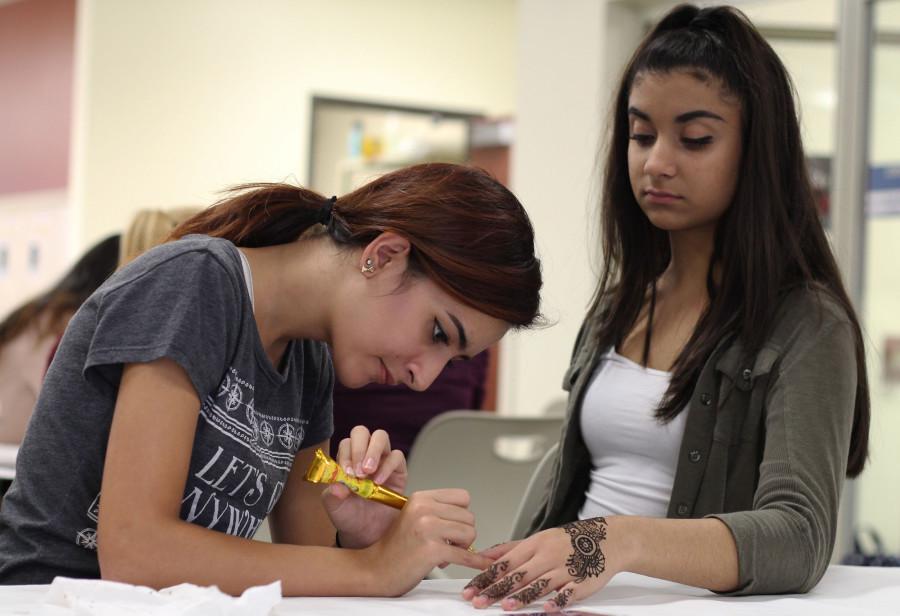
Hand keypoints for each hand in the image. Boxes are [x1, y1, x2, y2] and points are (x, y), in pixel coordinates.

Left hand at [322, 426, 404, 547]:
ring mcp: (382, 460)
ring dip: (373, 451)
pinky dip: (387, 466)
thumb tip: (336, 486)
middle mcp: (364, 455)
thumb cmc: (350, 517)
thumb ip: (332, 496)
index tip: (347, 473)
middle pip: (361, 432)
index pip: (346, 444)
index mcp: (346, 460)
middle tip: (359, 470)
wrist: (367, 535)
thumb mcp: (335, 508)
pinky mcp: (398, 470)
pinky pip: (396, 456)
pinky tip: (379, 482)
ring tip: (369, 472)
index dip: (346, 455)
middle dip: (359, 447)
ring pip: (380, 437)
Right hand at [363, 489, 493, 595]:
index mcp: (421, 498)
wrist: (376, 569)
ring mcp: (428, 528)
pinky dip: (476, 561)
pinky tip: (482, 564)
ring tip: (446, 553)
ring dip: (463, 547)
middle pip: (469, 517)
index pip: (463, 497)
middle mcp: (424, 509)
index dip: (462, 513)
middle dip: (464, 533)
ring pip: (470, 533)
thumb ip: (438, 510)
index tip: (453, 526)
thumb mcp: (414, 516)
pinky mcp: (432, 550)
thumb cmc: (397, 546)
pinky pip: (464, 555)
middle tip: (448, 544)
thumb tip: (468, 516)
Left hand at [462, 517, 622, 611]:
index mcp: (535, 545)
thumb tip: (482, 556)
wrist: (607, 539)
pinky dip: (558, 600)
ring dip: (523, 596)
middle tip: (479, 602)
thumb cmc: (567, 541)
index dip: (486, 577)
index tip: (471, 589)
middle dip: (497, 590)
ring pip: (541, 583)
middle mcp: (548, 555)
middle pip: (519, 575)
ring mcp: (565, 569)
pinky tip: (548, 608)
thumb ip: (510, 549)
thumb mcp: (537, 539)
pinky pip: (569, 592)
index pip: (505, 562)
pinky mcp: (583, 582)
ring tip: (507, 606)